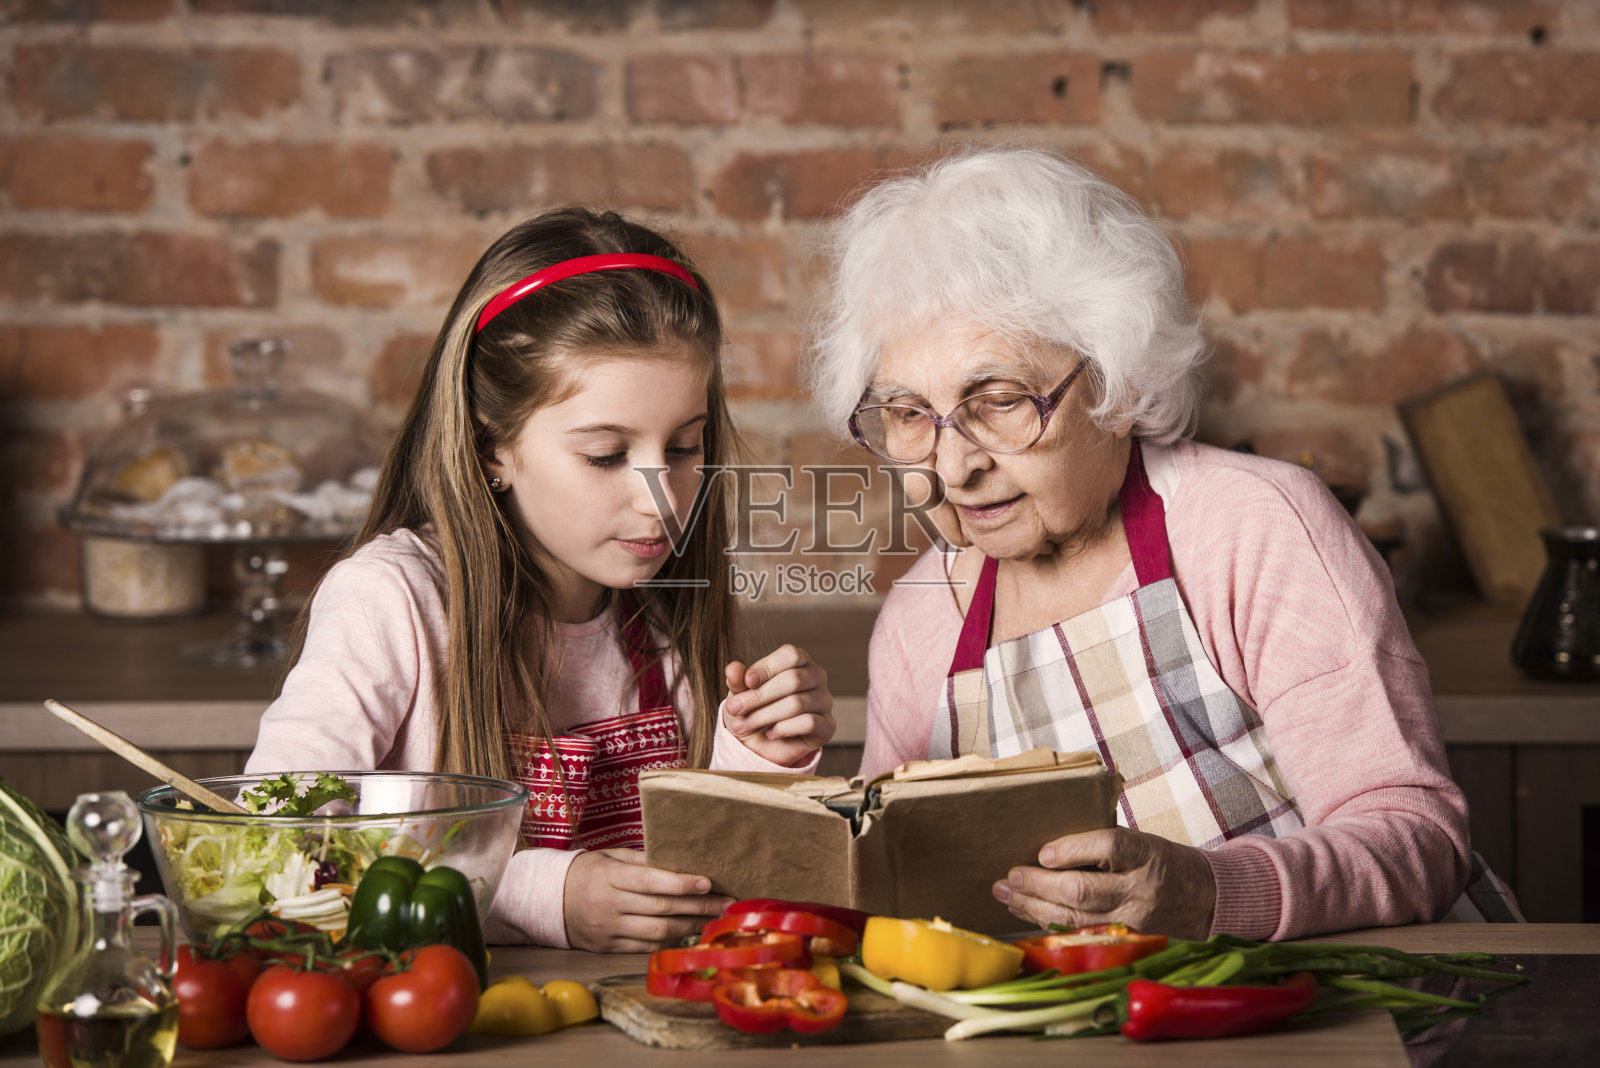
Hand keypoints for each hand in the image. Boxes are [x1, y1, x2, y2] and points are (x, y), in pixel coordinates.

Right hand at [563, 848, 730, 952]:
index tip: (708, 882)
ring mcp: (609, 930)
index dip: (681, 883)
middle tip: (725, 904)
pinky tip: (689, 933)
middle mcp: (610, 905)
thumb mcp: (609, 856)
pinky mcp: (609, 947)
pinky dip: (670, 941)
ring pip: (657, 932)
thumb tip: (678, 860)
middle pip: (661, 909)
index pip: (651, 881)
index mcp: (609, 877)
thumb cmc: (586, 872)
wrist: (549, 900)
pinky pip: (646, 947)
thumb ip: (641, 861)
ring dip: (690, 927)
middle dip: (698, 907)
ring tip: (713, 920)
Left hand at [722, 644, 834, 766]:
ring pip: (797, 703)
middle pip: (793, 680)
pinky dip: (784, 729)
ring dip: (764, 716)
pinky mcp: (827, 726)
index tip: (745, 682)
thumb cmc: (752, 711)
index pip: (790, 655)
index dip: (767, 667)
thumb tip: (732, 668)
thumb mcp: (739, 695)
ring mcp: (825, 701)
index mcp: (799, 661)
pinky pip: (809, 723)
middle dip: (758, 696)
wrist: (761, 746)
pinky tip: (770, 733)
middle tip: (734, 709)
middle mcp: (817, 677)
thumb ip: (737, 680)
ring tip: (743, 725)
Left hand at [993, 827, 1216, 939]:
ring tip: (1007, 893)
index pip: (1109, 847)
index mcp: (1147, 853)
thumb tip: (1048, 841)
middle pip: (1084, 890)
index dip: (1072, 849)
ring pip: (1076, 918)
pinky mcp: (1126, 940)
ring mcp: (1133, 919)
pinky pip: (1081, 933)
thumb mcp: (1143, 841)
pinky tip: (1027, 911)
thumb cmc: (1163, 861)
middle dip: (1039, 885)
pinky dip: (1049, 922)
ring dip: (1034, 906)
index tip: (1043, 852)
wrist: (1206, 899)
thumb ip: (1103, 842)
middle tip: (1010, 877)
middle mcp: (1140, 889)